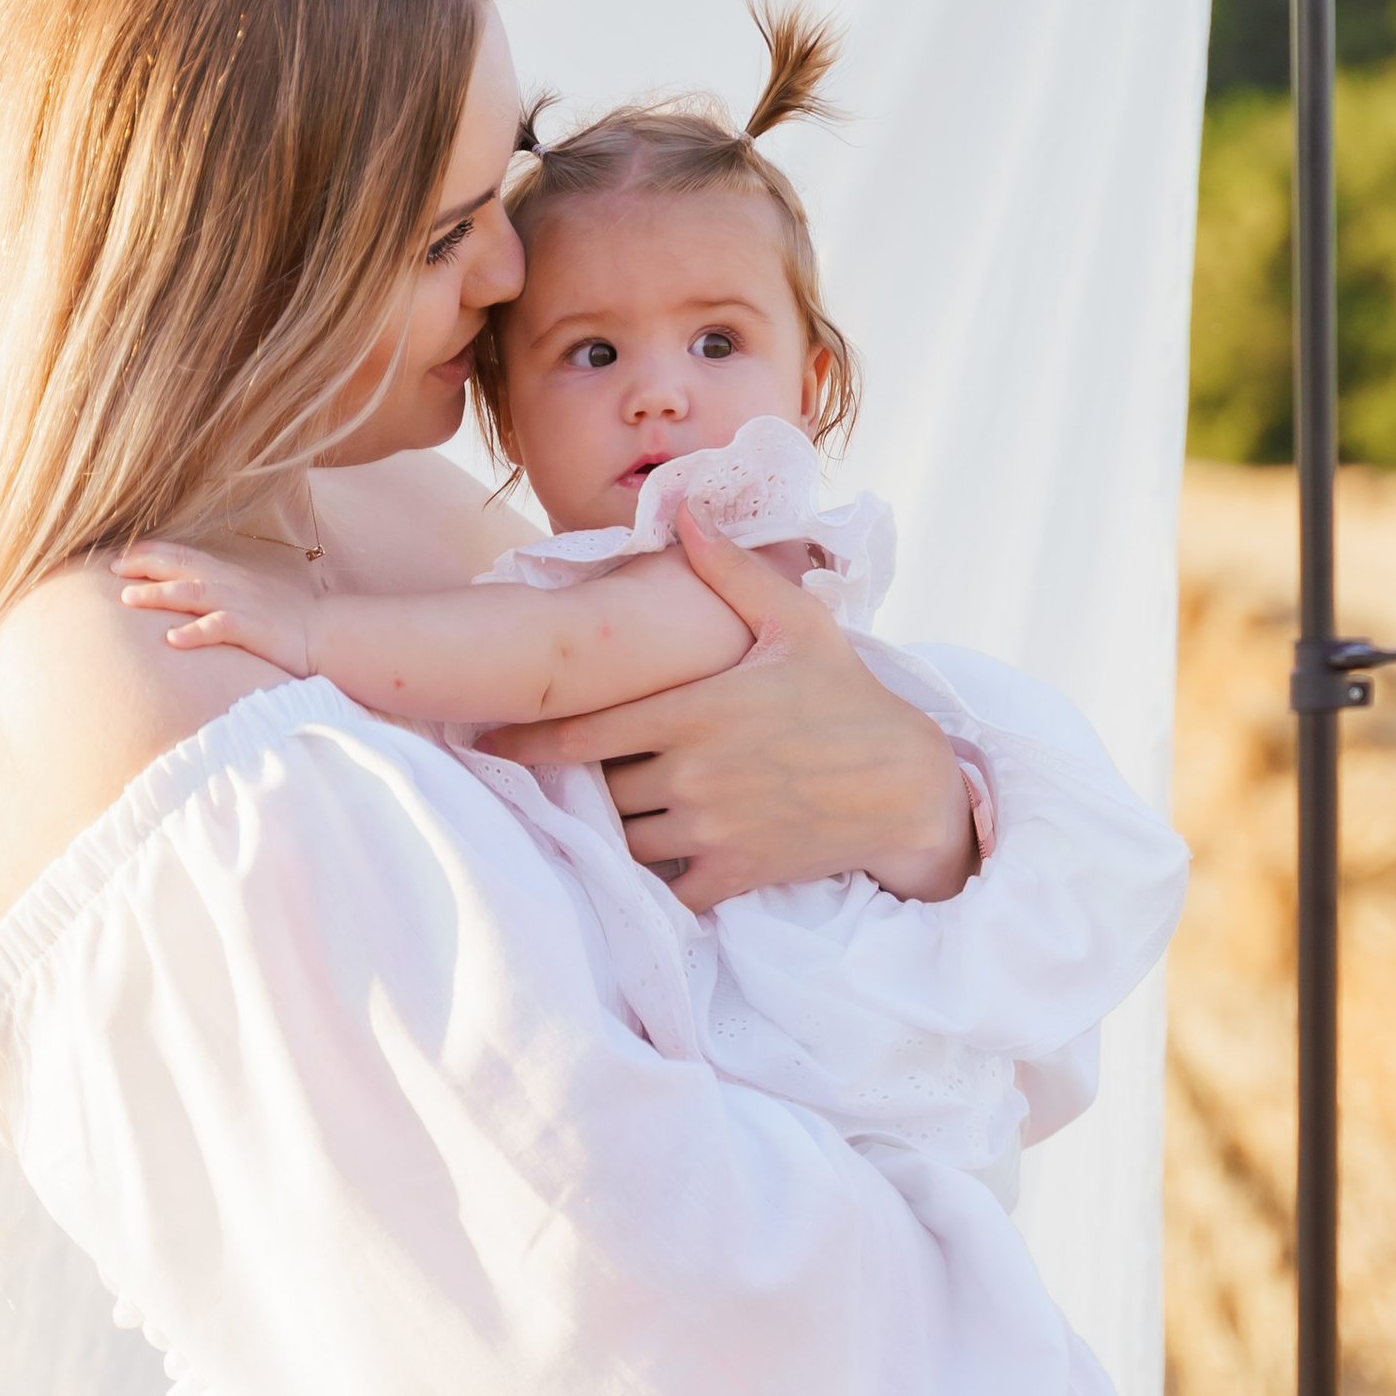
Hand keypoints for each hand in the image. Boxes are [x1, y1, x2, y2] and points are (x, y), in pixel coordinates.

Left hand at [115, 538, 313, 675]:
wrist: (324, 633)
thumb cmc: (281, 618)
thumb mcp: (244, 595)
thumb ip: (214, 590)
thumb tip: (181, 592)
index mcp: (225, 574)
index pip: (181, 554)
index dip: (148, 551)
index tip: (116, 554)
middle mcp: (229, 583)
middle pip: (180, 565)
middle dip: (143, 564)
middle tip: (110, 567)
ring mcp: (240, 604)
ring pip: (193, 592)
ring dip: (159, 594)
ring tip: (128, 599)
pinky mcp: (253, 629)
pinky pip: (220, 628)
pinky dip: (196, 632)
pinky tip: (173, 640)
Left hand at [474, 519, 976, 912]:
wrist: (908, 787)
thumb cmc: (849, 697)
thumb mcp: (796, 623)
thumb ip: (730, 569)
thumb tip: (684, 507)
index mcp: (693, 710)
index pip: (581, 733)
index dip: (526, 740)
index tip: (487, 741)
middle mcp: (689, 773)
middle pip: (599, 788)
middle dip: (589, 781)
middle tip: (580, 772)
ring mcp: (708, 829)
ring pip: (624, 839)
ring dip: (617, 828)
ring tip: (618, 812)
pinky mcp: (732, 874)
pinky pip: (665, 888)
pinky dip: (654, 880)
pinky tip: (657, 862)